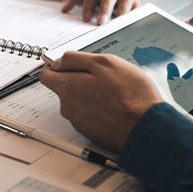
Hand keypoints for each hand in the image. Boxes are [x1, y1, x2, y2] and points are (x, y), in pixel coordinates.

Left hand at [39, 52, 163, 151]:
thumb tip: (58, 61)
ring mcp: (79, 122)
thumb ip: (75, 59)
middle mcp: (68, 107)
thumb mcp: (105, 63)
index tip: (68, 63)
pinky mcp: (91, 132)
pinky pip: (89, 114)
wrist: (146, 128)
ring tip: (113, 91)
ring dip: (90, 94)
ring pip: (78, 101)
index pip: (46, 75)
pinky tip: (115, 105)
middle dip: (78, 79)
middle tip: (101, 76)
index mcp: (67, 88)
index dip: (56, 66)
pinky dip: (98, 109)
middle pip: (63, 88)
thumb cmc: (131, 95)